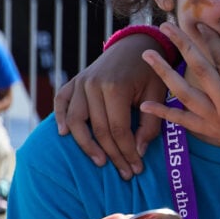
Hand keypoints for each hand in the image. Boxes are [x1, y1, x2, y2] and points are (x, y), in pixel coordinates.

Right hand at [54, 34, 167, 179]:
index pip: (118, 130)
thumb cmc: (150, 72)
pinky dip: (61, 117)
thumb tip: (137, 151)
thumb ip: (150, 124)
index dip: (127, 152)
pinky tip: (64, 134)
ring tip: (100, 161)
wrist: (134, 45)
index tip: (136, 168)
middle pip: (99, 129)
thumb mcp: (157, 95)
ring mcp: (81, 83)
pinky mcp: (74, 81)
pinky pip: (62, 101)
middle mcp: (93, 85)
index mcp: (115, 88)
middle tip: (125, 173)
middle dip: (113, 155)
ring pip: (76, 120)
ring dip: (86, 144)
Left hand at [138, 22, 219, 163]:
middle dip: (184, 46)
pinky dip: (163, 113)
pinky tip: (144, 104)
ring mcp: (218, 120)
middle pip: (202, 71)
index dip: (212, 41)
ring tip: (148, 54)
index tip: (199, 23)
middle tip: (167, 25)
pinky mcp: (211, 131)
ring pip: (186, 93)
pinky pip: (183, 121)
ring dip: (165, 73)